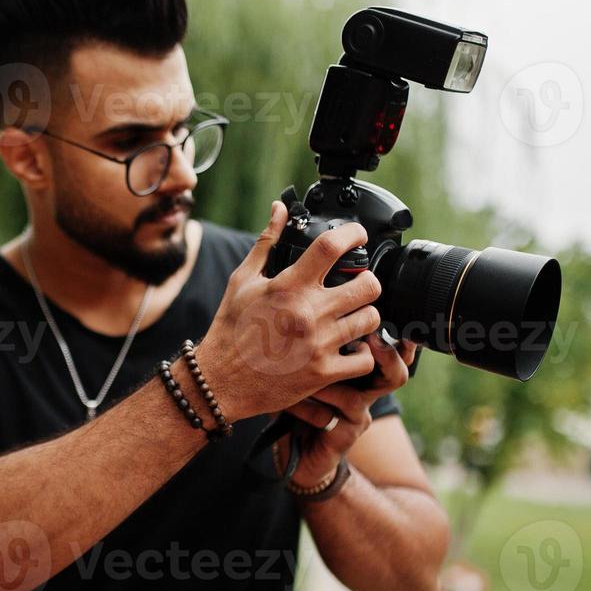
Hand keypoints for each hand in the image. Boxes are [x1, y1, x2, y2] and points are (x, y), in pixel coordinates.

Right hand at [192, 200, 383, 420]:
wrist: (219, 381)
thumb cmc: (230, 330)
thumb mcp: (242, 280)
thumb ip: (266, 242)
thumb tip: (280, 209)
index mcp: (288, 286)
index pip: (332, 246)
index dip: (353, 234)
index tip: (358, 236)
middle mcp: (307, 313)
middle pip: (367, 285)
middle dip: (367, 281)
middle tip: (358, 285)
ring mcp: (318, 345)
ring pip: (371, 320)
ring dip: (365, 315)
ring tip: (353, 317)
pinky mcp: (323, 373)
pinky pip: (365, 359)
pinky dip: (363, 353)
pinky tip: (350, 348)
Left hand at [275, 332, 418, 487]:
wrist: (297, 452)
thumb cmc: (298, 401)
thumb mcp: (303, 367)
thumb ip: (313, 341)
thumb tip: (307, 303)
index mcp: (363, 371)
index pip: (392, 351)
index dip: (399, 337)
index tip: (391, 318)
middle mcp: (367, 393)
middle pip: (396, 374)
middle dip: (386, 355)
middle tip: (370, 340)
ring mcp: (358, 417)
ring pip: (355, 397)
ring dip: (324, 384)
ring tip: (299, 374)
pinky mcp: (344, 438)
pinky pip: (329, 418)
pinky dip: (305, 407)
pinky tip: (287, 402)